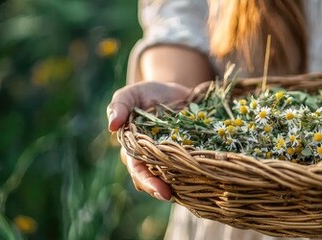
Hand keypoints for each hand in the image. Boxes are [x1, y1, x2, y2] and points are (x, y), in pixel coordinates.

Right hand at [108, 81, 194, 200]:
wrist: (175, 91)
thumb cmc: (147, 94)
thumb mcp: (131, 94)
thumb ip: (119, 105)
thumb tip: (112, 126)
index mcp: (134, 150)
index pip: (138, 170)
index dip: (148, 182)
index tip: (162, 191)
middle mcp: (152, 159)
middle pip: (155, 181)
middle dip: (162, 190)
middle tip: (173, 196)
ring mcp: (172, 160)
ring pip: (174, 180)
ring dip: (182, 188)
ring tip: (194, 193)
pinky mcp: (189, 156)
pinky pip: (192, 170)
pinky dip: (198, 176)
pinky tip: (209, 181)